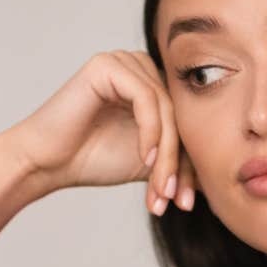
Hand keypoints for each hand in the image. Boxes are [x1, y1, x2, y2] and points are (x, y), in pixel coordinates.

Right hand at [0, 50, 197, 214]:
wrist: (46, 164)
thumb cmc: (91, 159)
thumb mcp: (149, 163)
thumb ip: (180, 159)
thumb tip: (220, 178)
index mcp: (152, 84)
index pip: (186, 122)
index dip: (189, 164)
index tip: (186, 204)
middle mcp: (140, 66)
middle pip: (180, 116)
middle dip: (180, 164)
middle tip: (175, 201)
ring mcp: (123, 62)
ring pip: (166, 110)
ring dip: (167, 156)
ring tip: (160, 190)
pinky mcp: (107, 65)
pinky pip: (146, 99)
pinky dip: (151, 133)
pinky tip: (144, 160)